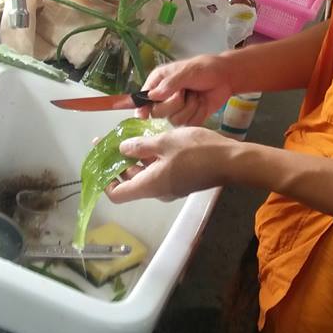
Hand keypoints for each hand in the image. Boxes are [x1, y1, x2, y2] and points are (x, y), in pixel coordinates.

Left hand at [106, 127, 233, 202]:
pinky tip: (152, 141)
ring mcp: (171, 186)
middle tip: (111, 141)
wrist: (231, 161)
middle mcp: (157, 191)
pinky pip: (159, 172)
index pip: (117, 194)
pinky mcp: (181, 180)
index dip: (105, 181)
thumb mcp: (165, 142)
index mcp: (150, 185)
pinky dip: (150, 160)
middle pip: (130, 183)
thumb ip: (140, 146)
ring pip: (145, 175)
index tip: (101, 162)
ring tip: (131, 137)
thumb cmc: (197, 150)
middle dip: (119, 163)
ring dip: (135, 159)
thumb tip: (121, 149)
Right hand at [138, 54, 233, 125]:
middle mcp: (164, 97)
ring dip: (189, 108)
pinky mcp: (189, 118)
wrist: (226, 77)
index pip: (143, 97)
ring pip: (174, 120)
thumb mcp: (187, 71)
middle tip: (185, 93)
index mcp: (159, 82)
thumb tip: (152, 96)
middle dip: (174, 104)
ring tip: (197, 96)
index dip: (142, 107)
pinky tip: (202, 104)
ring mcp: (176, 109)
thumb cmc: (205, 69)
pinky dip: (198, 114)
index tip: (143, 114)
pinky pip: (188, 124)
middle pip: (157, 113)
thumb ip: (170, 84)